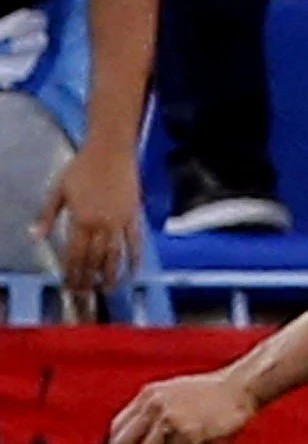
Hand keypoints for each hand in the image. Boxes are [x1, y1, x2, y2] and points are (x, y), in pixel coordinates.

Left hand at [36, 137, 142, 293]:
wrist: (111, 152)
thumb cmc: (82, 167)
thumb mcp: (57, 190)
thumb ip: (47, 216)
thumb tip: (36, 236)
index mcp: (81, 219)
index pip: (75, 254)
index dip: (72, 272)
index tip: (69, 285)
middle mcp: (102, 225)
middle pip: (95, 259)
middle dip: (89, 278)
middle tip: (85, 292)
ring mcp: (121, 222)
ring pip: (116, 256)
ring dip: (111, 275)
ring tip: (107, 289)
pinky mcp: (134, 217)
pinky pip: (136, 242)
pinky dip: (135, 259)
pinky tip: (133, 271)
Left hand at [107, 370, 257, 443]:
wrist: (242, 387)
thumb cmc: (217, 393)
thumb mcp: (177, 395)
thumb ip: (158, 412)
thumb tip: (145, 440)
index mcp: (149, 395)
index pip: (118, 427)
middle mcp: (154, 406)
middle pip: (124, 443)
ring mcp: (170, 419)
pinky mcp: (188, 433)